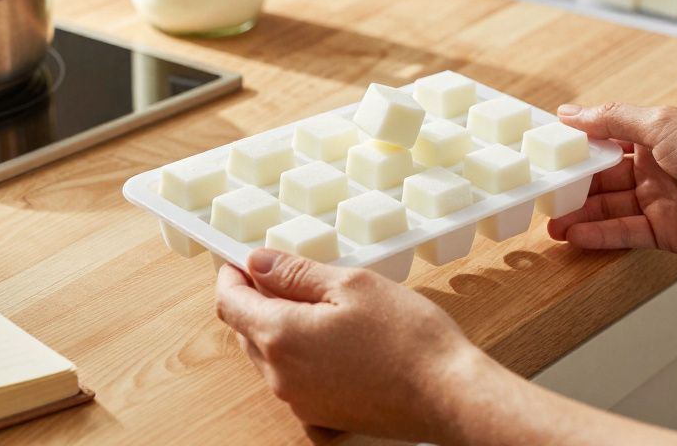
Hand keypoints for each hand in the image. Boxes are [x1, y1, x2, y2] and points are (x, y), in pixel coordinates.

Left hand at [215, 249, 482, 441]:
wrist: (448, 395)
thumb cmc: (407, 337)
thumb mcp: (350, 284)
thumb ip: (295, 273)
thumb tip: (256, 262)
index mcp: (280, 337)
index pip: (228, 303)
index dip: (232, 276)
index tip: (245, 260)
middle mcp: (280, 377)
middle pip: (247, 330)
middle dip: (259, 299)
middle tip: (293, 275)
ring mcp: (299, 402)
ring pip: (269, 356)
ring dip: (281, 327)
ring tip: (325, 306)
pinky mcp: (321, 417)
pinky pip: (293, 379)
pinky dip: (301, 356)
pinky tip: (337, 341)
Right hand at [550, 103, 676, 256]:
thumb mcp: (663, 124)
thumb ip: (613, 120)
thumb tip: (570, 112)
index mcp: (654, 136)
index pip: (603, 140)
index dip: (574, 148)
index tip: (542, 154)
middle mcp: (655, 168)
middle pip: (602, 179)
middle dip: (571, 187)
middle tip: (539, 195)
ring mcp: (660, 202)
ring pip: (609, 208)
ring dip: (579, 214)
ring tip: (548, 222)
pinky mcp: (668, 233)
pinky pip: (626, 233)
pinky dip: (599, 234)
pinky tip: (574, 235)